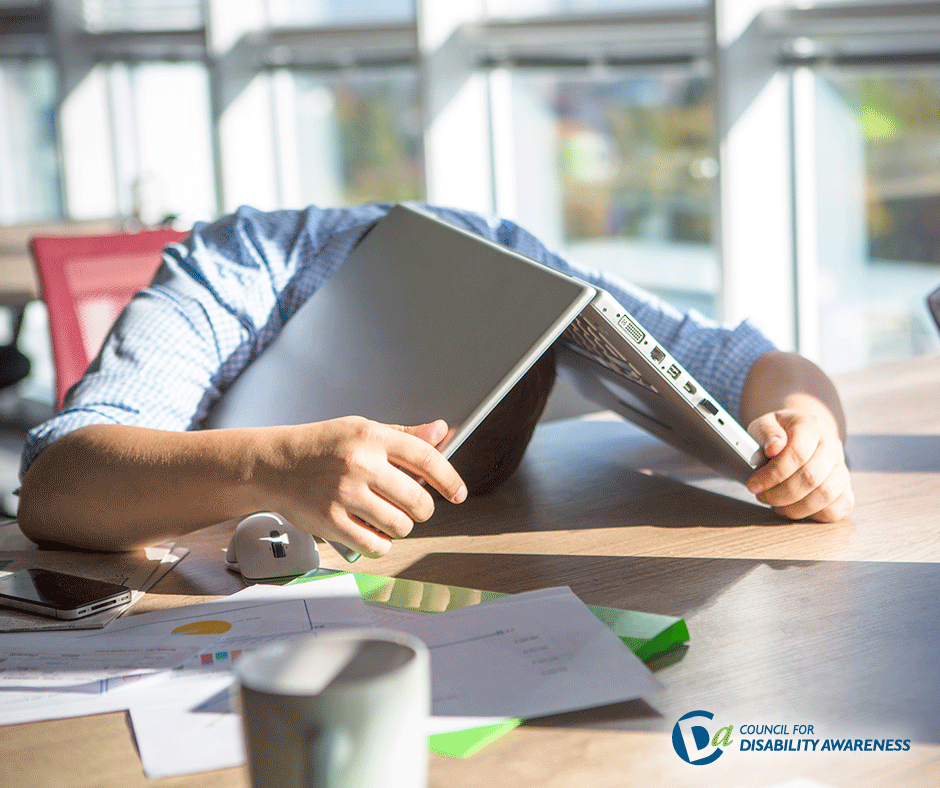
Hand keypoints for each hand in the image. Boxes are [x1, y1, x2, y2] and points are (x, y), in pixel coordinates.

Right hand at [259, 417, 466, 557]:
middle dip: (423, 509)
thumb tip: (442, 432)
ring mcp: (344, 495)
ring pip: (401, 526)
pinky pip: (376, 545)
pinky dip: (381, 543)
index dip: (450, 479)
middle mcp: (359, 464)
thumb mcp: (362, 429)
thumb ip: (404, 436)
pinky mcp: (332, 523)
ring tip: (388, 516)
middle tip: (415, 507)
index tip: (458, 493)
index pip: (426, 458)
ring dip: (401, 526)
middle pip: (418, 500)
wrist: (273, 465)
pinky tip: (372, 530)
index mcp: (371, 437)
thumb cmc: (321, 446)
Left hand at [745, 410, 853, 522]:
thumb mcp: (763, 425)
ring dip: (796, 507)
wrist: (799, 435)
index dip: (773, 474)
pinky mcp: (845, 486)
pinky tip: (797, 509)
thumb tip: (774, 447)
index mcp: (810, 425)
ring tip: (777, 505)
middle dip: (780, 494)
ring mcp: (840, 466)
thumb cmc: (777, 434)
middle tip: (762, 496)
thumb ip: (765, 432)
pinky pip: (842, 506)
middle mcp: (830, 445)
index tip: (753, 485)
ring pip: (826, 494)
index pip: (798, 453)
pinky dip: (818, 514)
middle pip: (811, 477)